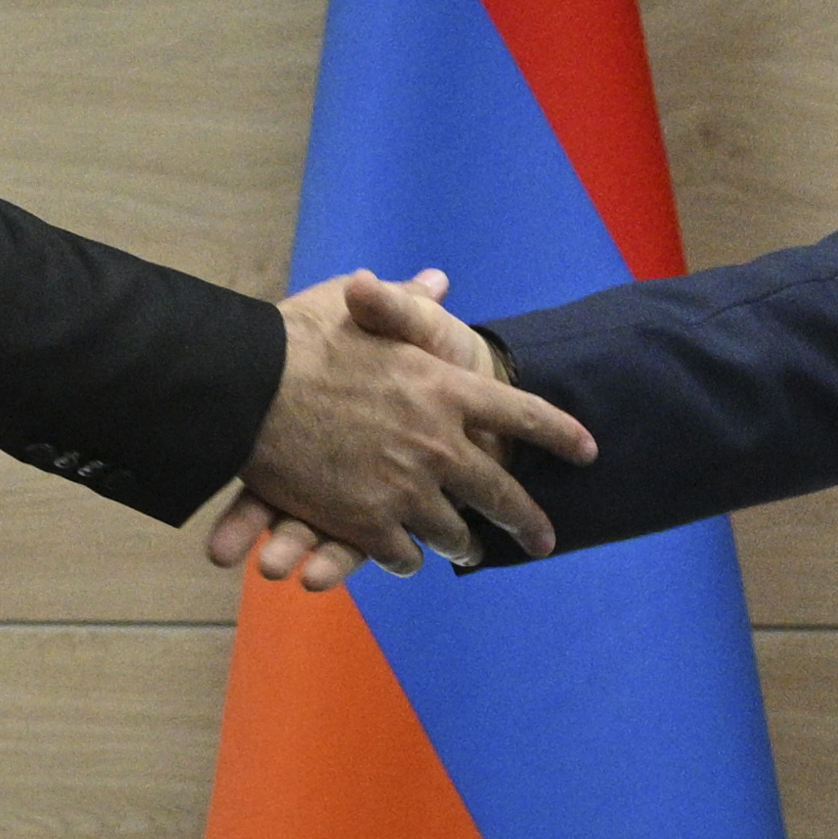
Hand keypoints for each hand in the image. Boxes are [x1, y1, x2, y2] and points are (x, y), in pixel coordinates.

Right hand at [206, 269, 587, 593]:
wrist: (250, 388)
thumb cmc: (301, 338)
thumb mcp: (361, 303)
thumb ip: (404, 301)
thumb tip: (438, 281)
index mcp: (447, 388)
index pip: (524, 414)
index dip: (559, 434)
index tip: (587, 452)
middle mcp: (439, 444)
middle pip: (501, 492)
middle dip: (526, 520)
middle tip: (543, 540)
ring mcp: (406, 489)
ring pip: (453, 532)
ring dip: (461, 542)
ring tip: (468, 549)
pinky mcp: (367, 523)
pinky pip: (401, 554)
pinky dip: (405, 557)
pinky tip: (408, 558)